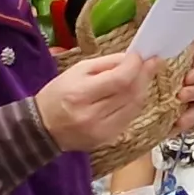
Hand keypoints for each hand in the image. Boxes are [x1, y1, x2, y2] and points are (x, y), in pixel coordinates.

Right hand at [34, 52, 169, 153]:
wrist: (41, 128)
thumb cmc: (57, 94)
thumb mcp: (76, 71)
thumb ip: (106, 63)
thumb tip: (133, 58)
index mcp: (80, 94)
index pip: (120, 80)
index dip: (136, 66)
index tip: (142, 55)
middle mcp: (92, 115)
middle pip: (131, 93)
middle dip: (144, 75)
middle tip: (152, 63)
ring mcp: (101, 130)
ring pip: (134, 106)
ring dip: (142, 89)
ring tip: (143, 76)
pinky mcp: (106, 139)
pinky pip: (129, 118)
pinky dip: (134, 103)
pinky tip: (131, 94)